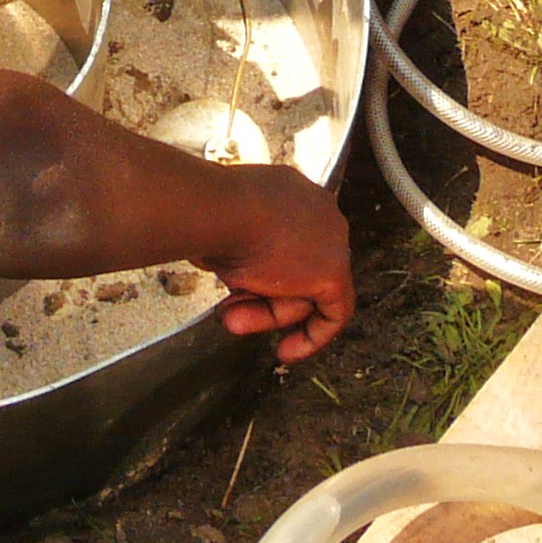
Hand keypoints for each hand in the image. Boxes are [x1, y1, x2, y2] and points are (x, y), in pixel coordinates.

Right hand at [203, 166, 354, 361]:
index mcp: (290, 190)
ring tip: (232, 321)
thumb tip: (230, 263)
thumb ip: (236, 245)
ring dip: (266, 314)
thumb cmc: (207, 214)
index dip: (259, 272)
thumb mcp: (221, 229)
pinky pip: (333, 313)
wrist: (217, 211)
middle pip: (297, 267)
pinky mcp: (334, 272)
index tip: (237, 289)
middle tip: (228, 313)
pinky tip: (286, 352)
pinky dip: (312, 337)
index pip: (285, 239)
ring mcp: (331, 240)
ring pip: (306, 290)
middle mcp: (317, 210)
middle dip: (260, 296)